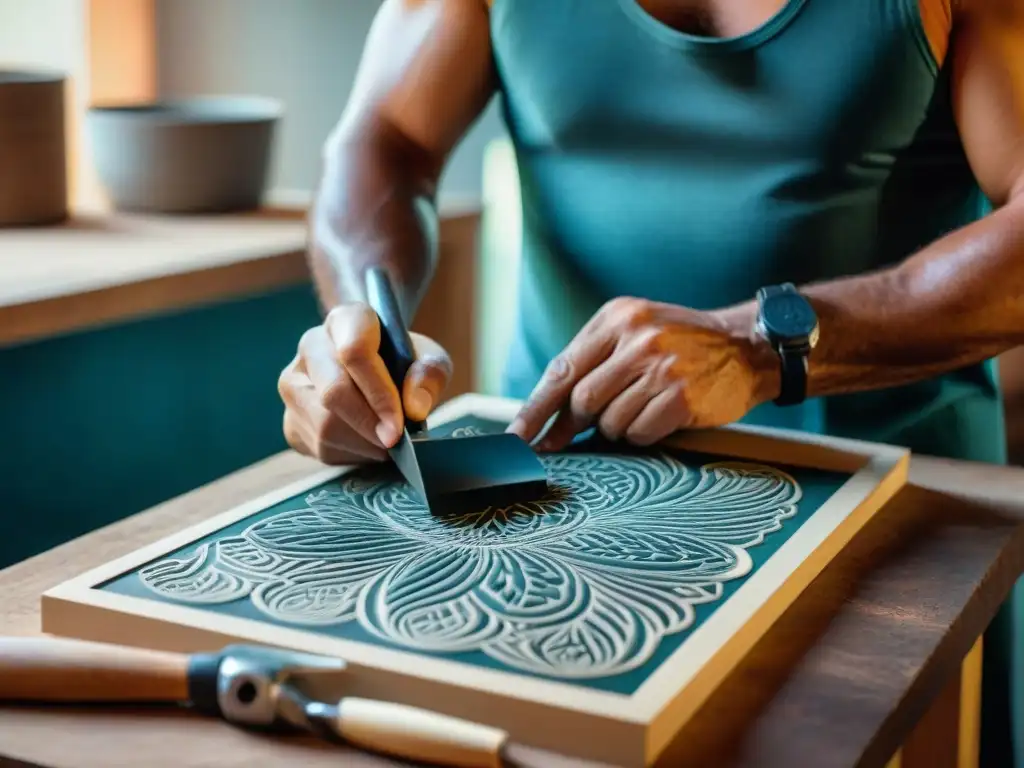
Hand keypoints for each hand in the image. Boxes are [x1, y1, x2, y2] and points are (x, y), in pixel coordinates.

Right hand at [278, 302, 451, 464]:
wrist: (371, 367)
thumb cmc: (401, 360)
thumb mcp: (429, 356)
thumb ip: (430, 374)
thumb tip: (414, 407)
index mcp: (345, 321)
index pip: (355, 351)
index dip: (379, 393)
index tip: (400, 424)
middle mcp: (311, 347)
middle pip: (333, 392)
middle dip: (369, 424)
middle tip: (395, 442)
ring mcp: (293, 383)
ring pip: (323, 426)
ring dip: (362, 444)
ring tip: (386, 442)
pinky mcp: (290, 419)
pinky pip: (318, 446)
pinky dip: (350, 455)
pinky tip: (367, 444)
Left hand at [507, 297, 778, 450]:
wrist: (746, 346)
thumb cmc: (682, 344)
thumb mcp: (636, 332)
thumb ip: (594, 363)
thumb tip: (547, 419)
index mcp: (617, 318)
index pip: (562, 369)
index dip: (535, 408)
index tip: (517, 437)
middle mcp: (636, 338)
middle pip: (581, 399)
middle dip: (580, 421)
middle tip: (592, 424)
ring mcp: (660, 366)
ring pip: (609, 420)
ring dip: (618, 426)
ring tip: (643, 406)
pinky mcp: (680, 395)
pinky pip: (639, 431)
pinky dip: (643, 432)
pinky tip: (662, 414)